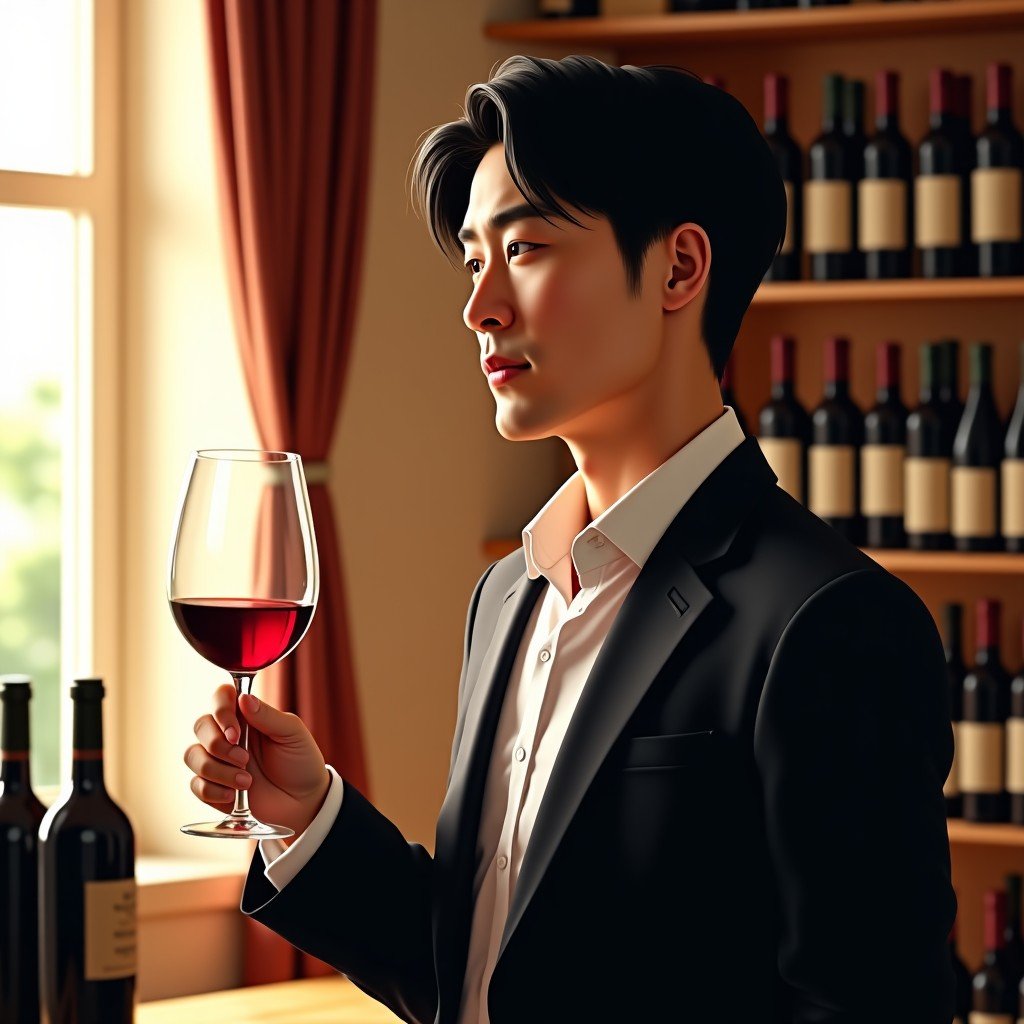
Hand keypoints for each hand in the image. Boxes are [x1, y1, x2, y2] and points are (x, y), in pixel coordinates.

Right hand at [185, 682, 330, 842]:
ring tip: (246, 782)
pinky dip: (212, 791)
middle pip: (200, 726)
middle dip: (218, 745)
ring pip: (192, 755)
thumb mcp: (292, 734)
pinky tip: (234, 795)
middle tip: (245, 760)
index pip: (221, 698)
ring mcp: (219, 761)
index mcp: (247, 716)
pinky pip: (195, 785)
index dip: (220, 711)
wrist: (304, 801)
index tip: (235, 733)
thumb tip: (243, 698)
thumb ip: (268, 716)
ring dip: (217, 770)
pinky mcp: (213, 786)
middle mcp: (228, 735)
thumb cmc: (301, 762)